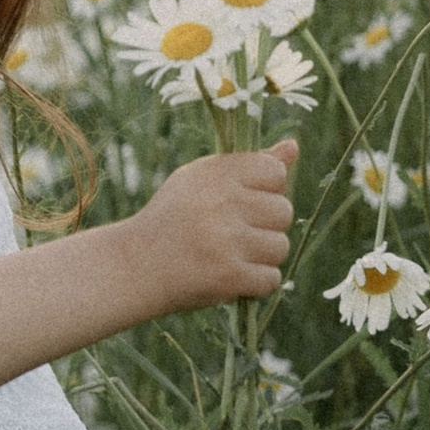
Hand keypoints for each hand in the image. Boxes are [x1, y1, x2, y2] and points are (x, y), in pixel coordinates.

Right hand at [110, 139, 296, 318]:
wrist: (136, 265)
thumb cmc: (173, 218)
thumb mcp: (202, 180)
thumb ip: (250, 164)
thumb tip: (294, 147)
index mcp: (215, 173)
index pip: (275, 172)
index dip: (266, 190)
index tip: (242, 202)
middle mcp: (223, 202)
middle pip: (283, 211)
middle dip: (265, 225)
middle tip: (232, 232)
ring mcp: (227, 240)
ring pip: (280, 246)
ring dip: (261, 256)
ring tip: (230, 255)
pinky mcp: (229, 276)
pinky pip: (271, 278)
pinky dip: (255, 282)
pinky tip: (230, 276)